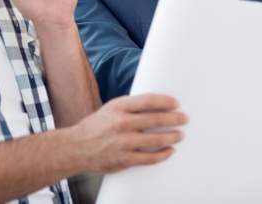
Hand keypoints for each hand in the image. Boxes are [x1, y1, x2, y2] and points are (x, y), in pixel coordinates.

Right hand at [70, 94, 186, 173]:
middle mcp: (122, 123)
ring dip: (173, 136)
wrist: (78, 146)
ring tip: (180, 134)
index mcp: (118, 107)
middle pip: (156, 119)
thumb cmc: (96, 126)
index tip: (175, 103)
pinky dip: (163, 154)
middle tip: (183, 118)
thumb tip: (155, 105)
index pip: (148, 101)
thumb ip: (131, 107)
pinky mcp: (125, 160)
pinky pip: (150, 158)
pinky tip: (170, 150)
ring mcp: (124, 143)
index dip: (165, 101)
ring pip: (157, 139)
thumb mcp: (111, 108)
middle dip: (174, 118)